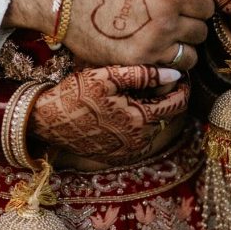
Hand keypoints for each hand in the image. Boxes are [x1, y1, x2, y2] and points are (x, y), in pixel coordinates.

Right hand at [5, 0, 213, 69]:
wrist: (65, 0)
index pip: (206, 6)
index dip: (199, 1)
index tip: (188, 0)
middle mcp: (165, 26)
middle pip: (201, 32)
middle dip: (193, 22)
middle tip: (177, 16)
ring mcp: (151, 50)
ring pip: (189, 57)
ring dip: (183, 46)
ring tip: (168, 36)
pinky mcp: (135, 66)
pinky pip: (167, 72)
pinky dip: (167, 64)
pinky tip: (155, 50)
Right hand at [30, 64, 188, 167]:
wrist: (48, 120)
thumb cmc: (76, 94)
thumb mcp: (107, 76)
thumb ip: (143, 74)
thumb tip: (175, 74)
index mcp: (140, 120)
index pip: (176, 104)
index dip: (182, 87)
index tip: (180, 74)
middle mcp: (138, 141)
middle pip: (164, 115)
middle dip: (163, 96)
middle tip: (152, 76)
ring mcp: (127, 151)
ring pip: (151, 126)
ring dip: (149, 108)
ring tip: (133, 90)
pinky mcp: (116, 155)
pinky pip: (137, 136)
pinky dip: (136, 122)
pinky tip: (121, 106)